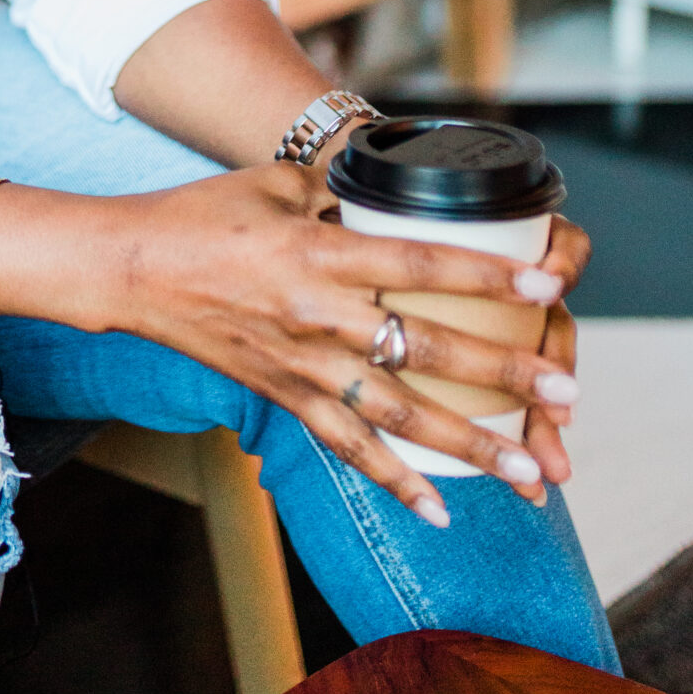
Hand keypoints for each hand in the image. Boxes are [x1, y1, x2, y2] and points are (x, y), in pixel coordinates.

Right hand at [94, 163, 589, 523]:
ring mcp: (300, 366)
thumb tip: (390, 190)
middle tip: (562, 391)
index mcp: (315, 253)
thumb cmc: (200, 214)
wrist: (130, 270)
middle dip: (500, 375)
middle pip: (423, 352)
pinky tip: (440, 512)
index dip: (483, 276)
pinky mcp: (283, 397)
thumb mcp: (273, 181)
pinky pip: (347, 448)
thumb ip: (338, 189)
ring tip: (528, 472)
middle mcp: (315, 316)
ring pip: (398, 417)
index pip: (415, 265)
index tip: (541, 286)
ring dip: (468, 447)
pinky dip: (394, 482)